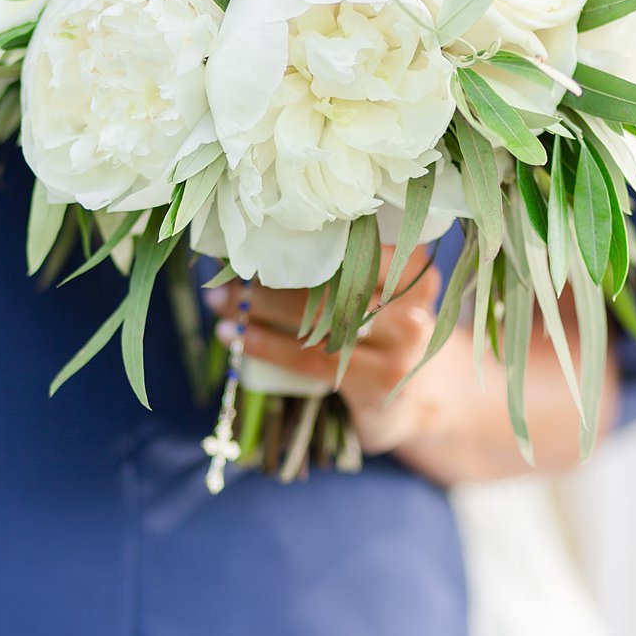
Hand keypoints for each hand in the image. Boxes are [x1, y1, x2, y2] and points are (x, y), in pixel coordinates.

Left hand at [205, 247, 452, 456]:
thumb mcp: (371, 289)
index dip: (298, 240)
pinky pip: (312, 360)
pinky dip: (266, 346)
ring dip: (260, 311)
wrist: (414, 397)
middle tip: (227, 275)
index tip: (254, 238)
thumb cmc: (378, 328)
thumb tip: (253, 237)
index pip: (351, 243)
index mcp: (413, 265)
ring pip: (317, 320)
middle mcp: (414, 302)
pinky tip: (235, 337)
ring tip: (221, 304)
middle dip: (271, 278)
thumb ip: (334, 263)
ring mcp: (403, 345)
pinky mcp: (381, 381)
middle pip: (330, 281)